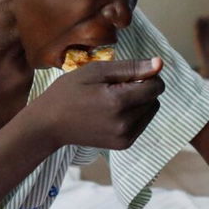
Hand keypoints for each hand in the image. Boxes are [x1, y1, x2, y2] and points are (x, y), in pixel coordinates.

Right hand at [28, 57, 164, 150]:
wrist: (49, 124)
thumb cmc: (69, 92)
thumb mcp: (95, 71)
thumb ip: (129, 67)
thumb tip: (159, 64)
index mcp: (118, 102)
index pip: (156, 86)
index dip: (146, 75)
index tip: (126, 74)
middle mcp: (125, 123)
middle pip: (154, 98)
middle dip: (142, 88)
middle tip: (114, 87)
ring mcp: (125, 137)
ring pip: (150, 111)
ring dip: (140, 101)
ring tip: (113, 99)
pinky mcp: (123, 144)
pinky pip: (142, 123)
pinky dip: (134, 114)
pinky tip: (113, 111)